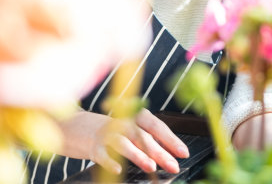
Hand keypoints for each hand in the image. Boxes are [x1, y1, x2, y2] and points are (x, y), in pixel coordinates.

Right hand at [58, 109, 188, 173]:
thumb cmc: (108, 131)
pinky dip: (111, 161)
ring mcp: (107, 134)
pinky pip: (102, 154)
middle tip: (173, 166)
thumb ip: (146, 138)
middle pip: (144, 136)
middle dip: (161, 152)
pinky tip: (119, 169)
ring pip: (125, 143)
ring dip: (139, 155)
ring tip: (151, 167)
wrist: (73, 125)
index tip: (183, 152)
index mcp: (135, 117)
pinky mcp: (92, 146)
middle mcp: (122, 122)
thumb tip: (167, 153)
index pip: (157, 127)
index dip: (171, 139)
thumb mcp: (129, 130)